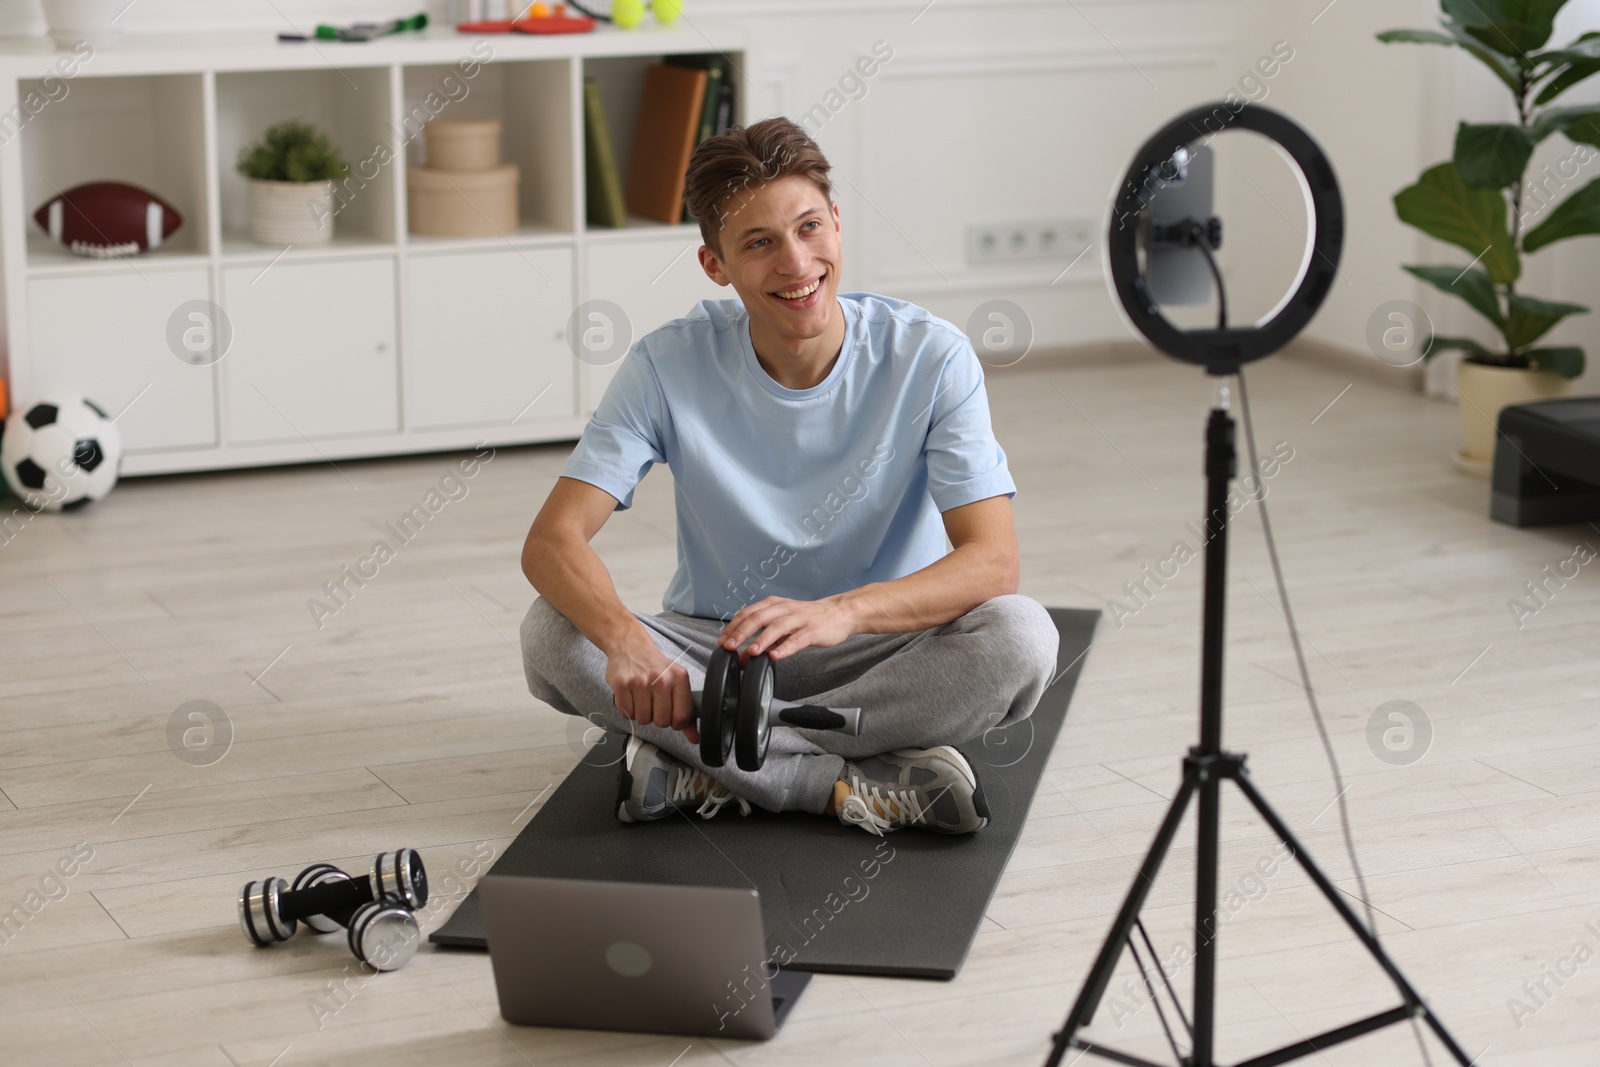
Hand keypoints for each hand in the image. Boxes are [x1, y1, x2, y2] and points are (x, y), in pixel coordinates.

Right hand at [604, 629, 697, 743]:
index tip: (671, 715)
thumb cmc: (655, 667)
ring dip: (641, 714)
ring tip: (641, 698)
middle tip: (654, 704)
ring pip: (643, 719)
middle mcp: (662, 679)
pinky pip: (626, 713)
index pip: (682, 716)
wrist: (630, 646)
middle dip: (657, 718)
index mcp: (680, 678)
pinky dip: (627, 710)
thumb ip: (686, 712)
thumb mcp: (677, 683)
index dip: (676, 722)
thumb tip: (695, 738)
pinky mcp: (622, 684)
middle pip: (662, 721)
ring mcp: (640, 681)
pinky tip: (630, 696)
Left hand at [718, 595, 855, 661]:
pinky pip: (798, 639)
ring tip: (750, 653)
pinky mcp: (813, 630)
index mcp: (774, 604)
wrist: (839, 612)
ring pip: (777, 627)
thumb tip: (744, 655)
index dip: (733, 627)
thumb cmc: (809, 618)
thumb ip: (765, 637)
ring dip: (762, 640)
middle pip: (758, 618)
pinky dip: (786, 647)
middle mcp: (785, 608)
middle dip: (741, 633)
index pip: (748, 613)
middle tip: (729, 647)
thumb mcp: (784, 623)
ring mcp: (800, 618)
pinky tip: (776, 656)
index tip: (722, 641)